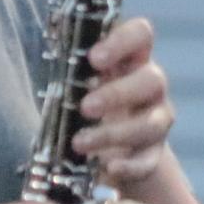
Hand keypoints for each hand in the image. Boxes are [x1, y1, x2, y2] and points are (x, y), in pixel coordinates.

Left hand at [72, 17, 175, 189]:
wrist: (107, 146)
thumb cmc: (85, 98)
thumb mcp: (76, 79)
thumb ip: (68, 65)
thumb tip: (47, 45)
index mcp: (131, 57)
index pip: (141, 34)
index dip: (122, 42)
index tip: (94, 59)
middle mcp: (150, 85)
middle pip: (153, 79)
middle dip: (118, 94)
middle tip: (85, 107)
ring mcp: (156, 119)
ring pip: (151, 123)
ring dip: (114, 134)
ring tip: (79, 143)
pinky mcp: (153, 154)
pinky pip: (149, 161)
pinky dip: (129, 167)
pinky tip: (107, 169)